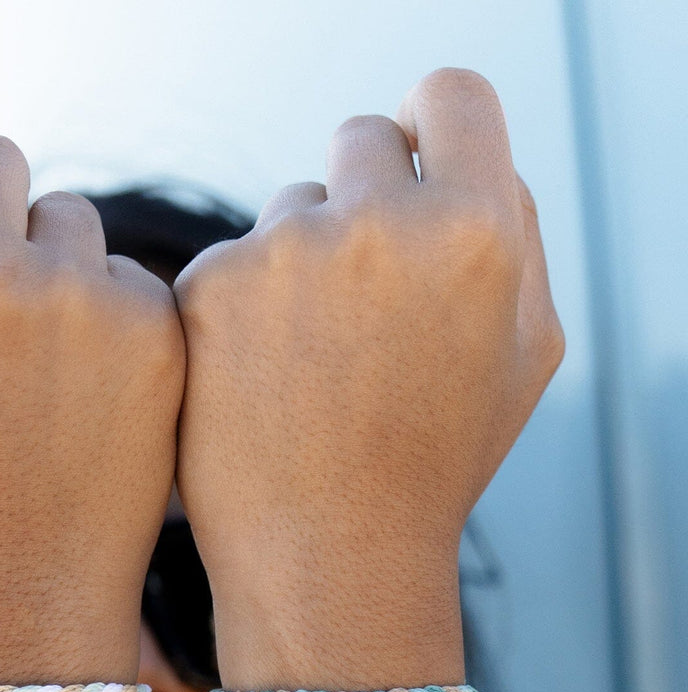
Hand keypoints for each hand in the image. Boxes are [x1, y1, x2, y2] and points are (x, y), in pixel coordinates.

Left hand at [172, 68, 563, 675]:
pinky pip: (231, 263)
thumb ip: (513, 239)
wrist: (330, 556)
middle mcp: (381, 222)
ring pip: (290, 212)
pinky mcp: (208, 288)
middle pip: (360, 141)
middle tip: (357, 287)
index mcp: (478, 229)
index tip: (413, 154)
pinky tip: (257, 384)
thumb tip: (464, 164)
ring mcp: (285, 252)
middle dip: (363, 197)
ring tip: (311, 368)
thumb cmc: (433, 462)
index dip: (433, 123)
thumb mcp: (523, 354)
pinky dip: (240, 310)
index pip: (453, 97)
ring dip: (300, 264)